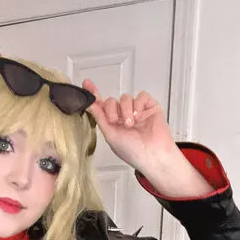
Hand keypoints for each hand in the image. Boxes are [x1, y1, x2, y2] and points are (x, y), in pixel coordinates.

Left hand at [83, 80, 212, 197]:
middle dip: (112, 110)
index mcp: (113, 125)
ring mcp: (137, 111)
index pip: (102, 107)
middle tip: (115, 121)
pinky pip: (141, 96)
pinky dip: (138, 105)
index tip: (87, 84)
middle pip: (112, 101)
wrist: (152, 155)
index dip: (94, 96)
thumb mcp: (110, 135)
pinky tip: (139, 116)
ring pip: (126, 98)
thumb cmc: (133, 151)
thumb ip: (100, 118)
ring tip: (130, 124)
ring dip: (126, 110)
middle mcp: (124, 117)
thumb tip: (90, 104)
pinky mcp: (150, 107)